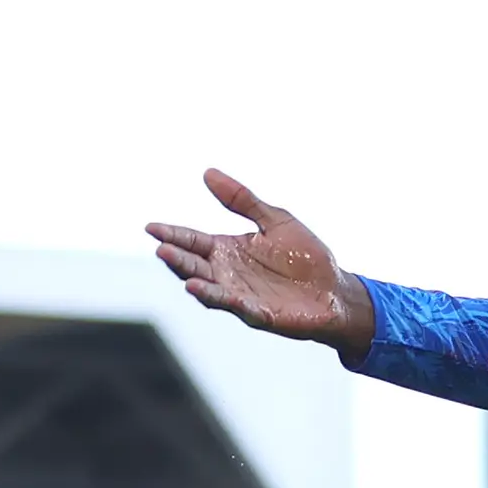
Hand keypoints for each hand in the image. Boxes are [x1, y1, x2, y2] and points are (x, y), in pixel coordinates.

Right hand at [149, 169, 379, 349]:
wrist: (337, 290)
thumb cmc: (306, 257)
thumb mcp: (275, 220)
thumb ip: (242, 200)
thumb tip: (207, 172)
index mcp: (228, 250)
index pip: (193, 240)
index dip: (172, 234)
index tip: (150, 226)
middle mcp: (229, 274)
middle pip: (193, 265)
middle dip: (176, 256)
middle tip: (160, 245)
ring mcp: (242, 296)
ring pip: (208, 288)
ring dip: (191, 278)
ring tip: (173, 264)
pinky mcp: (260, 314)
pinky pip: (236, 307)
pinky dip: (219, 298)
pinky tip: (203, 290)